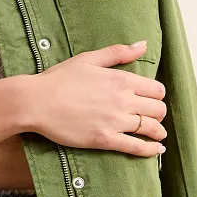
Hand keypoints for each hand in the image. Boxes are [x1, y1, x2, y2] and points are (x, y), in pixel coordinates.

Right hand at [18, 42, 166, 154]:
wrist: (37, 102)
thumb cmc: (59, 79)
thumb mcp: (89, 58)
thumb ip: (119, 52)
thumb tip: (143, 44)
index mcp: (121, 79)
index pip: (156, 89)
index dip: (157, 96)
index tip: (152, 100)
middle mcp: (123, 100)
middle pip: (158, 109)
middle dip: (159, 114)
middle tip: (154, 118)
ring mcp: (115, 121)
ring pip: (151, 128)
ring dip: (158, 132)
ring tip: (158, 136)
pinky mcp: (104, 139)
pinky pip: (135, 147)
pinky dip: (150, 150)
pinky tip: (156, 151)